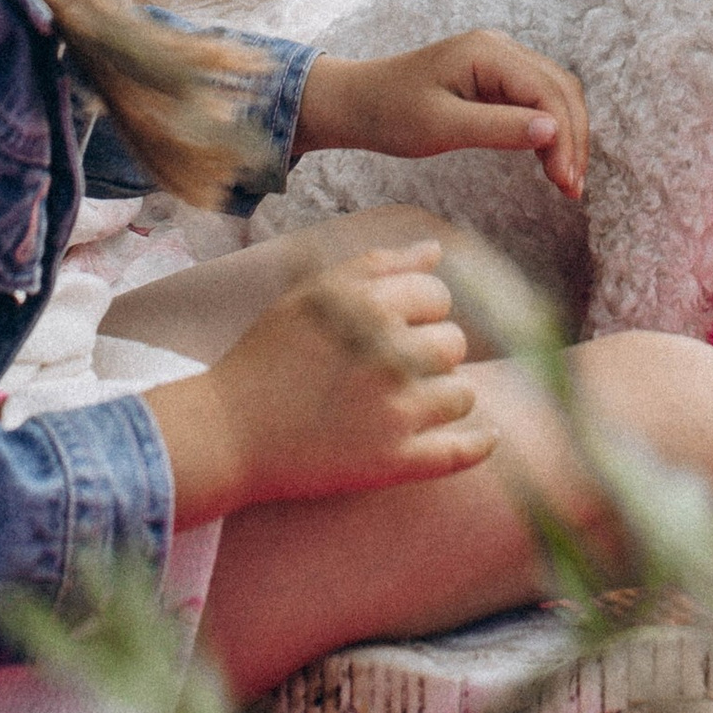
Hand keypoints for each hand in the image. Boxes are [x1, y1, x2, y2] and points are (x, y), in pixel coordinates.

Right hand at [143, 241, 492, 520]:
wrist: (226, 434)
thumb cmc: (266, 357)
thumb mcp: (311, 294)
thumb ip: (377, 264)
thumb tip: (435, 250)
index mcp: (367, 305)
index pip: (437, 296)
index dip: (420, 311)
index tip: (396, 328)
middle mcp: (388, 352)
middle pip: (453, 343)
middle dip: (431, 352)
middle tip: (393, 369)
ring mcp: (394, 410)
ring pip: (463, 394)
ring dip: (445, 396)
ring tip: (411, 403)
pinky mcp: (393, 462)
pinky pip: (462, 451)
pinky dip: (480, 443)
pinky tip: (487, 437)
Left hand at [294, 29, 590, 199]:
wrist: (356, 101)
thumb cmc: (390, 113)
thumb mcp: (442, 127)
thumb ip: (498, 129)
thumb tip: (553, 132)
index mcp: (488, 52)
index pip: (547, 92)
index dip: (565, 136)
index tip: (566, 182)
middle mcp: (500, 47)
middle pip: (560, 88)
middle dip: (573, 137)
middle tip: (572, 189)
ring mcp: (499, 59)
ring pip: (554, 92)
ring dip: (567, 133)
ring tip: (567, 181)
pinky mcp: (495, 77)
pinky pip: (535, 98)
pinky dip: (549, 128)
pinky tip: (550, 161)